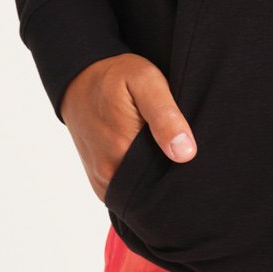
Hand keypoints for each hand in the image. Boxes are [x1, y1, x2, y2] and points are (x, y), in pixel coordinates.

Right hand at [61, 54, 196, 203]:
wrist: (78, 81)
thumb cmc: (115, 77)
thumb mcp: (145, 81)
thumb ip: (165, 116)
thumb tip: (185, 153)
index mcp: (122, 152)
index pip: (167, 182)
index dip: (184, 172)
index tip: (194, 156)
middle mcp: (109, 174)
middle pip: (154, 192)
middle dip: (171, 178)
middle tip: (182, 151)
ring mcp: (102, 182)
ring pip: (142, 194)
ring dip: (156, 180)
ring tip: (165, 153)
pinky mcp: (100, 183)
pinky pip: (128, 193)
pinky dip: (142, 183)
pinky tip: (151, 160)